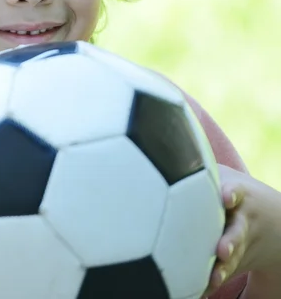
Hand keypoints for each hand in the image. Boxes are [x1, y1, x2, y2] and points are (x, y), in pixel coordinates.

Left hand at [202, 164, 280, 296]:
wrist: (276, 222)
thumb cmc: (233, 191)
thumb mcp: (224, 175)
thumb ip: (200, 168)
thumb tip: (160, 146)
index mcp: (237, 196)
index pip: (235, 192)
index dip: (230, 194)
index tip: (226, 197)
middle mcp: (242, 222)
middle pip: (238, 233)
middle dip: (231, 241)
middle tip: (222, 251)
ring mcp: (241, 245)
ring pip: (234, 259)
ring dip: (223, 270)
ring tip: (214, 279)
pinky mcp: (236, 262)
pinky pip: (224, 273)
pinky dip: (212, 282)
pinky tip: (198, 291)